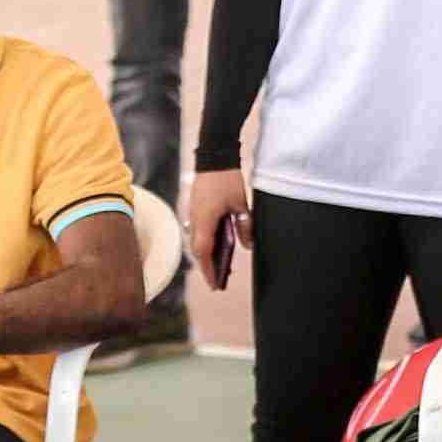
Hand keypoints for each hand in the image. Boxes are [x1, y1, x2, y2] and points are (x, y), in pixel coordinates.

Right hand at [188, 168, 248, 291]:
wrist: (213, 157)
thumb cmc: (227, 180)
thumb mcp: (241, 205)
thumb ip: (244, 226)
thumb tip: (248, 246)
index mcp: (205, 221)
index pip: (204, 252)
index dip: (209, 270)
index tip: (215, 284)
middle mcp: (194, 220)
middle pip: (198, 250)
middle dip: (208, 266)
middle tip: (219, 280)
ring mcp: (193, 214)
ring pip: (197, 241)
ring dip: (207, 255)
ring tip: (221, 265)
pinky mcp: (195, 209)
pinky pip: (198, 232)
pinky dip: (206, 243)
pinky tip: (218, 246)